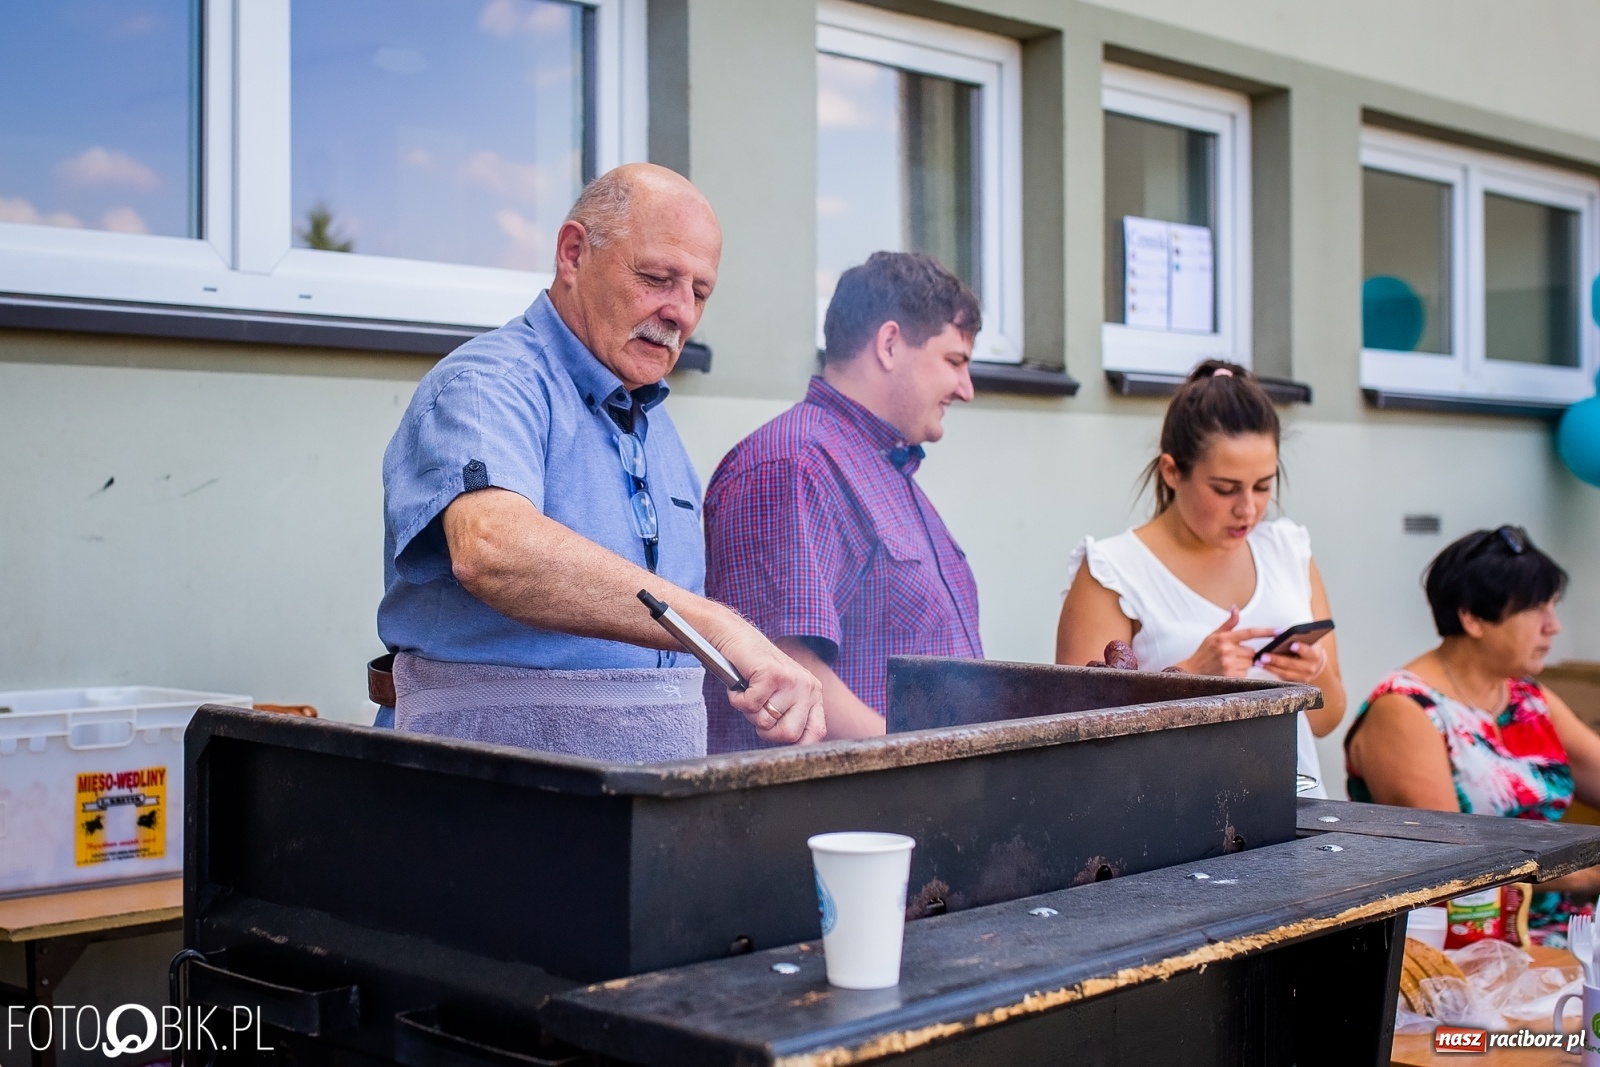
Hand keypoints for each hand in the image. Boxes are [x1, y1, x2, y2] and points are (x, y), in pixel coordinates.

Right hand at [715, 617, 826, 744]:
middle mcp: (808, 687)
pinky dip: (737, 699)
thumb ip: (791, 716)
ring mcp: (792, 680)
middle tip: (757, 708)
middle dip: (766, 729)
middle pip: (789, 734)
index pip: (816, 732)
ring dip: (748, 711)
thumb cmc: (754, 671)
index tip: (777, 737)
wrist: (735, 636)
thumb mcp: (781, 695)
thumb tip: (792, 745)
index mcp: (813, 693)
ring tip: (749, 690)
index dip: (796, 743)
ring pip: (765, 722)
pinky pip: (750, 705)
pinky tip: (741, 683)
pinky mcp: (772, 674)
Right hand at [1177, 607, 1275, 676]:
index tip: (1279, 630)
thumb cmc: (1204, 653)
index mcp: (1224, 638)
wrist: (1192, 671)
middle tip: (1232, 655)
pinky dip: (1240, 672)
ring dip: (1243, 663)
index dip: (1266, 631)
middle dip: (1245, 653)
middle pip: (1251, 651)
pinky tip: (1228, 670)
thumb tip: (1235, 608)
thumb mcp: (1214, 635)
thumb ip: (1228, 623)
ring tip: (1228, 663)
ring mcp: (1229, 663)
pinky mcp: (1231, 675)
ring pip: (1249, 663)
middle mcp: (1227, 650)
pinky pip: (1245, 672)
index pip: (1250, 632)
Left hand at [1260, 638, 1327, 683]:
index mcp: (1314, 654)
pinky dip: (1271, 671)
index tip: (1292, 645)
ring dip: (1270, 667)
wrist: (1312, 662)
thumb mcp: (1305, 641)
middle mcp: (1311, 667)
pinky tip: (1262, 665)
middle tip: (1264, 656)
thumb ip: (1295, 637)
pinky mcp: (1295, 682)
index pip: (1309, 651)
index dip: (1301, 648)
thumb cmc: (1306, 647)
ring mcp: (1303, 676)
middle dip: (1277, 660)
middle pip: (1293, 664)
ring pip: (1285, 673)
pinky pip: (1281, 677)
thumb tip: (1278, 633)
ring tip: (1259, 661)